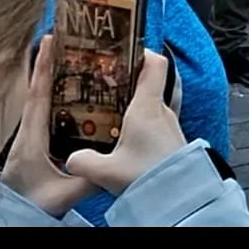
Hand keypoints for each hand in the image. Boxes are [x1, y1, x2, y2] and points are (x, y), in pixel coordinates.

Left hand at [0, 38, 97, 217]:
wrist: (12, 219)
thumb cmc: (32, 205)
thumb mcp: (65, 192)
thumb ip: (90, 175)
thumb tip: (117, 160)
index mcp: (31, 139)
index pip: (37, 95)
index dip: (43, 67)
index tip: (49, 40)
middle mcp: (26, 134)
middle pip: (38, 91)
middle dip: (50, 65)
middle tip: (65, 41)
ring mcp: (26, 139)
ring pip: (38, 102)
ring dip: (51, 80)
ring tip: (69, 61)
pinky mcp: (31, 146)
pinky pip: (42, 114)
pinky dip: (52, 98)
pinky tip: (67, 95)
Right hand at [62, 50, 189, 196]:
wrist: (178, 196)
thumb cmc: (148, 176)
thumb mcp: (106, 170)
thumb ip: (83, 161)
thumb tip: (70, 160)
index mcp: (148, 107)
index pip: (155, 64)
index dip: (142, 52)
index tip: (123, 51)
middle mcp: (162, 111)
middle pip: (148, 83)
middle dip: (126, 81)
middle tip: (104, 85)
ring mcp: (169, 125)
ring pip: (150, 105)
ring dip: (132, 105)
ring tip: (109, 113)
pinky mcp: (170, 141)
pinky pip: (154, 123)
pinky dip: (139, 123)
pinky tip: (122, 138)